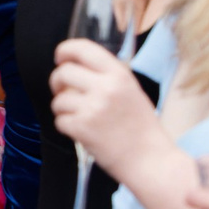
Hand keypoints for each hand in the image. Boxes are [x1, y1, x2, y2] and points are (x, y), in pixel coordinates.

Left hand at [49, 39, 163, 185]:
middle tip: (63, 92)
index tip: (60, 58)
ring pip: (58, 100)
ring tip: (78, 116)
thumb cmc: (142, 127)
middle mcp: (106, 87)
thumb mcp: (131, 90)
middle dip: (57, 82)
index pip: (83, 48)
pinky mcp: (82, 128)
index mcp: (119, 74)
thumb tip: (75, 66)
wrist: (150, 160)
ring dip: (62, 109)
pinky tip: (81, 131)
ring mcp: (93, 108)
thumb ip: (107, 76)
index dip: (65, 50)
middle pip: (63, 72)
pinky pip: (59, 120)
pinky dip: (66, 126)